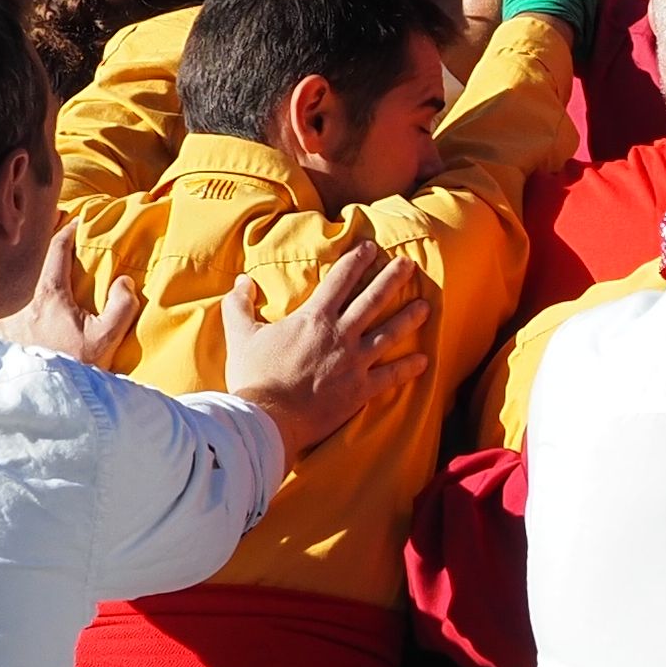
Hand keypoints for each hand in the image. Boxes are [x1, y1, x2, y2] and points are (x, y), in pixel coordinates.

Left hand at [0, 225, 143, 366]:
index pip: (56, 251)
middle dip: (43, 257)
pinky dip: (6, 310)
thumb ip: (121, 307)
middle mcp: (22, 302)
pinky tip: (12, 316)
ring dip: (23, 286)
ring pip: (14, 292)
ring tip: (33, 284)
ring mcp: (4, 320)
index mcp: (49, 296)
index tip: (74, 223)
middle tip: (53, 248)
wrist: (45, 402)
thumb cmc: (74, 370)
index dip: (66, 232)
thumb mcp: (106, 340)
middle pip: (32, 269)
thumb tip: (124, 282)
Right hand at [218, 240, 425, 455]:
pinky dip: (408, 368)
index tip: (369, 247)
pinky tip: (423, 360)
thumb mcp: (240, 335)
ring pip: (389, 333)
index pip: (340, 279)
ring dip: (408, 317)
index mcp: (313, 317)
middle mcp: (340, 334)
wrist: (268, 419)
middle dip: (392, 278)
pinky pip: (390, 376)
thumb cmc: (254, 376)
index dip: (356, 260)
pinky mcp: (360, 390)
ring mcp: (354, 362)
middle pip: (373, 299)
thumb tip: (242, 281)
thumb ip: (240, 305)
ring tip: (426, 305)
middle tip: (408, 264)